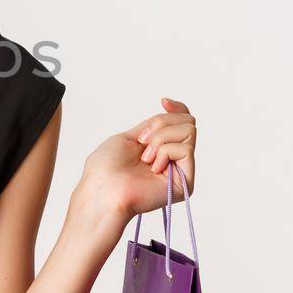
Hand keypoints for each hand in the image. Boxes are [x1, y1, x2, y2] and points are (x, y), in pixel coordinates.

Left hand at [73, 97, 196, 230]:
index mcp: (158, 147)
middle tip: (143, 141)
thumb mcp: (129, 136)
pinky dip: (164, 152)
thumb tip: (171, 110)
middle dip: (161, 124)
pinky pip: (185, 149)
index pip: (182, 121)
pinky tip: (153, 168)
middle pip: (187, 121)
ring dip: (161, 138)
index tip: (163, 102)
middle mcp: (172, 158)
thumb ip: (155, 125)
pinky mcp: (186, 181)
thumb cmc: (106, 168)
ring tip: (145, 157)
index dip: (177, 108)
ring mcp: (180, 169)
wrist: (103, 190)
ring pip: (189, 130)